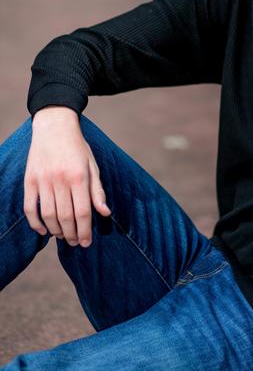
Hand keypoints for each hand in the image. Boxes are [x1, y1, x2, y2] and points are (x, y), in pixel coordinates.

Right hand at [24, 107, 111, 247]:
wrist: (54, 127)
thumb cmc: (77, 148)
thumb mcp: (92, 166)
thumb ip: (97, 191)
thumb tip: (105, 213)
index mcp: (79, 176)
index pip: (83, 211)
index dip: (85, 230)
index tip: (86, 243)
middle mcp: (60, 179)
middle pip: (65, 216)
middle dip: (71, 234)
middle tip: (75, 242)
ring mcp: (43, 180)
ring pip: (48, 215)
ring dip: (56, 230)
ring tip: (63, 236)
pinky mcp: (29, 180)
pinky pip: (30, 207)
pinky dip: (35, 222)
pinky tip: (43, 231)